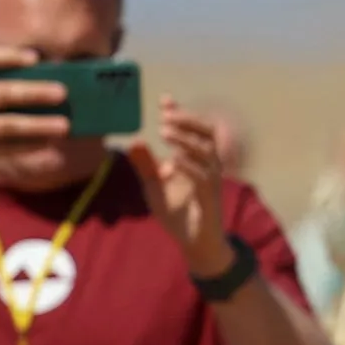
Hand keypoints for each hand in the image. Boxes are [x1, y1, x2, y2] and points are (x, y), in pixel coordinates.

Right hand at [0, 45, 68, 202]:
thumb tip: (26, 80)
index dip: (8, 55)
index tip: (35, 57)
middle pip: (0, 93)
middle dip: (35, 92)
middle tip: (63, 93)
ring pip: (6, 125)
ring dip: (39, 124)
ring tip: (64, 125)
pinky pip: (4, 149)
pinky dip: (28, 146)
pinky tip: (47, 144)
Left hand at [133, 97, 231, 276]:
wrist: (195, 243)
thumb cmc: (179, 214)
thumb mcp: (154, 186)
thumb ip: (145, 165)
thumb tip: (133, 141)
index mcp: (196, 160)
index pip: (194, 129)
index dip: (181, 113)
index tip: (164, 100)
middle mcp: (208, 166)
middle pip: (208, 133)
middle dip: (189, 120)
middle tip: (167, 114)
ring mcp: (211, 182)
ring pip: (206, 152)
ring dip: (185, 140)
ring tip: (165, 131)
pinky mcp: (209, 199)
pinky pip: (203, 178)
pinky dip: (189, 166)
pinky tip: (173, 160)